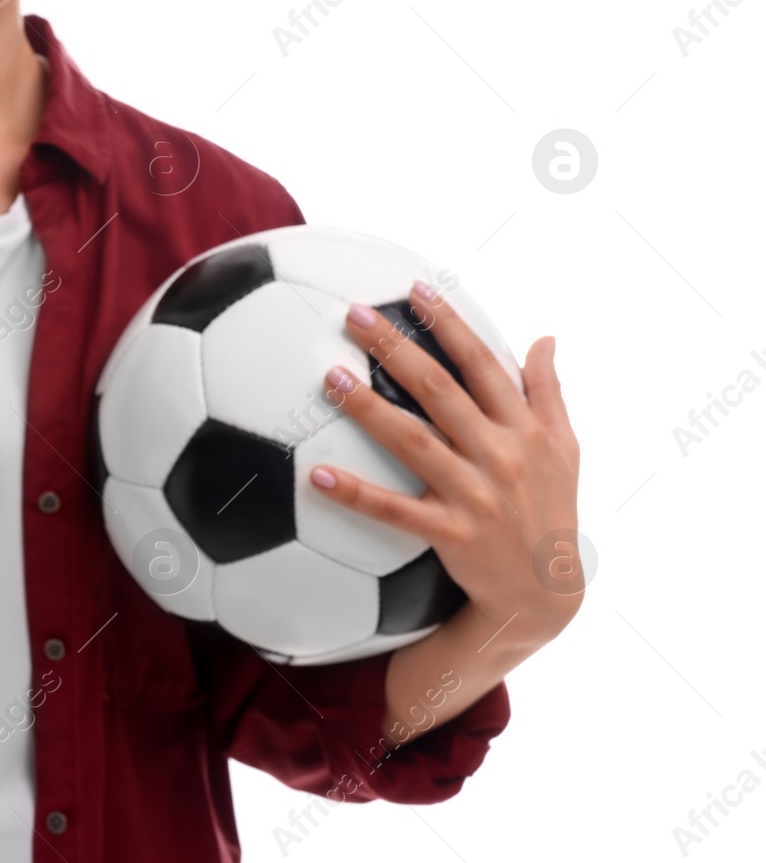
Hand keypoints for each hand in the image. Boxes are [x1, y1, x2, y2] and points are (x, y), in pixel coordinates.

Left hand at [307, 279, 582, 651]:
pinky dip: (356, 494)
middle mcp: (500, 454)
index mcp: (525, 428)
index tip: (414, 288)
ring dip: (369, 408)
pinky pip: (394, 511)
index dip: (449, 323)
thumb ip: (550, 392)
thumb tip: (546, 337)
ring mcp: (475, 494)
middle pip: (440, 390)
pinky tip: (317, 477)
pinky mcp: (451, 534)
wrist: (545, 594)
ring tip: (329, 379)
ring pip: (413, 441)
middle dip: (397, 347)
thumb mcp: (566, 449)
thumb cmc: (551, 511)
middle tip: (353, 315)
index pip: (482, 363)